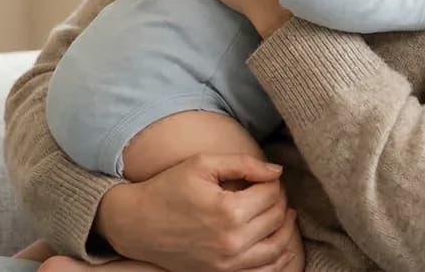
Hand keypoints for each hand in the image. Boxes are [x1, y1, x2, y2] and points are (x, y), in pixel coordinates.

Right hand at [95, 153, 300, 271]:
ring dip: (286, 228)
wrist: (138, 224)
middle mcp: (232, 241)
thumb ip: (243, 163)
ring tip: (283, 214)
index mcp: (228, 210)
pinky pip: (264, 271)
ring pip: (277, 247)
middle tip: (272, 191)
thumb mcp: (202, 164)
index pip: (271, 194)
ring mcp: (228, 262)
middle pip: (276, 218)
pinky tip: (282, 244)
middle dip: (280, 201)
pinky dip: (279, 258)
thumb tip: (277, 171)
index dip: (273, 181)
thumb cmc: (168, 188)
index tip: (267, 177)